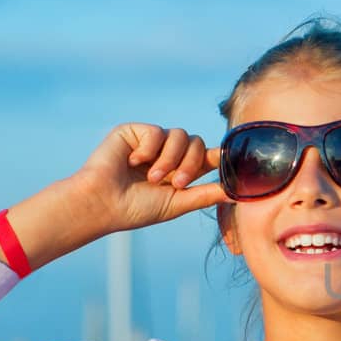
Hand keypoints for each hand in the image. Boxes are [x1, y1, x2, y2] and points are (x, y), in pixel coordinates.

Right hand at [72, 123, 228, 232]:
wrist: (103, 203)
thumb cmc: (137, 209)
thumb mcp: (178, 203)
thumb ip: (206, 195)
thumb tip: (238, 193)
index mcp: (180, 171)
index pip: (207, 157)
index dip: (220, 157)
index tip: (232, 159)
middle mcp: (168, 154)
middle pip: (198, 144)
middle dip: (190, 164)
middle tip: (177, 184)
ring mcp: (152, 142)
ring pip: (180, 136)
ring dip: (170, 159)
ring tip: (153, 178)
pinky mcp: (135, 131)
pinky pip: (157, 132)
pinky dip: (149, 150)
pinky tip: (134, 163)